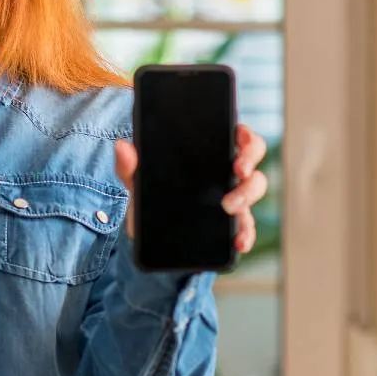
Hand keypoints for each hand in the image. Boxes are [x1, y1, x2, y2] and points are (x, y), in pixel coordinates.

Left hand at [114, 123, 269, 254]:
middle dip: (250, 161)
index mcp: (209, 152)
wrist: (150, 231)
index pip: (236, 135)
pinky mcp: (231, 222)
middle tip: (237, 171)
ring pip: (254, 188)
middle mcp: (226, 171)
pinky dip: (246, 234)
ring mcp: (233, 196)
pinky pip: (247, 226)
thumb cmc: (151, 194)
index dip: (243, 134)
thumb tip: (122, 146)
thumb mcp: (138, 179)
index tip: (238, 137)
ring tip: (229, 207)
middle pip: (253, 156)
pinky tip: (239, 241)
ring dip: (247, 195)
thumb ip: (129, 165)